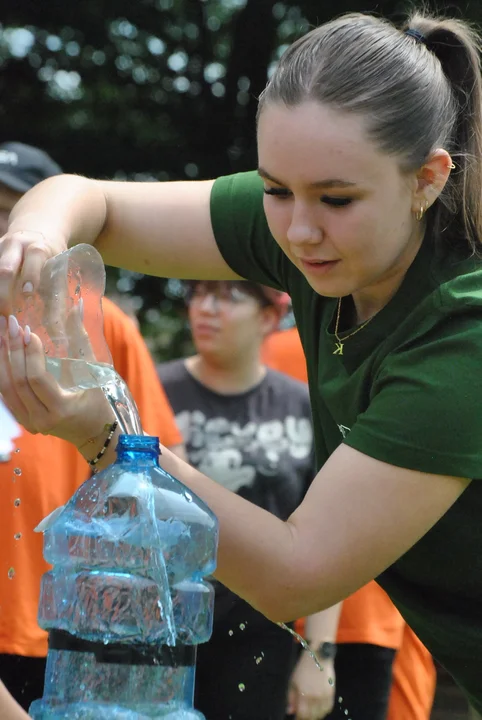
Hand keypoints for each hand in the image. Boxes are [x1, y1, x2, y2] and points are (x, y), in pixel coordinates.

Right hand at [0, 227, 67, 315]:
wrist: (35, 230)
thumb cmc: (50, 258)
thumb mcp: (58, 272)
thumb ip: (57, 298)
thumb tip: (58, 332)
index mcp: (38, 246)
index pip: (35, 256)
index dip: (32, 274)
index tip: (28, 294)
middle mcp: (15, 245)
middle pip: (5, 268)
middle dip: (3, 294)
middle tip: (5, 317)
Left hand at [0, 315, 111, 448]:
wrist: (95, 433)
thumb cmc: (99, 401)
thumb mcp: (94, 370)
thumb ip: (81, 339)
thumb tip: (76, 306)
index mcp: (61, 409)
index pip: (36, 379)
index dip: (29, 353)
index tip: (28, 331)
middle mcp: (42, 420)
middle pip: (17, 382)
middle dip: (12, 350)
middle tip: (11, 325)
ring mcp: (30, 423)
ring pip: (6, 389)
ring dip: (2, 359)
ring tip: (2, 335)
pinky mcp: (23, 421)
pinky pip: (6, 395)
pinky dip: (3, 373)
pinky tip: (3, 353)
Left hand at [287, 650, 334, 719]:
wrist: (318, 656)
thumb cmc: (303, 668)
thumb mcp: (293, 681)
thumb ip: (291, 697)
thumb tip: (290, 711)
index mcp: (304, 694)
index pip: (302, 714)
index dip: (299, 718)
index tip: (296, 718)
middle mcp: (315, 697)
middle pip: (312, 716)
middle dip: (307, 718)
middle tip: (303, 716)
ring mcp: (324, 695)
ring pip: (321, 714)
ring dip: (315, 716)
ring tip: (311, 713)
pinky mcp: (332, 693)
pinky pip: (329, 708)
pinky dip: (324, 711)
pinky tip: (319, 709)